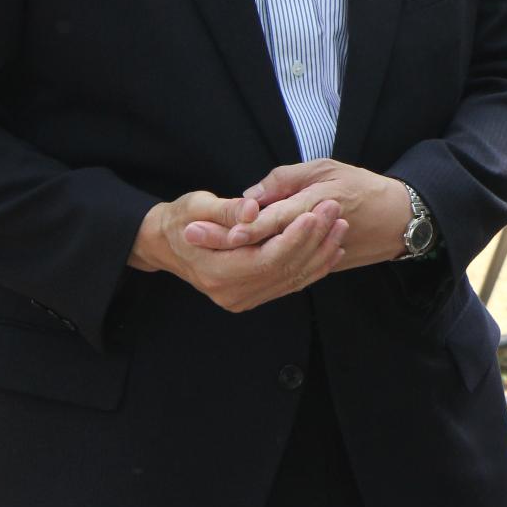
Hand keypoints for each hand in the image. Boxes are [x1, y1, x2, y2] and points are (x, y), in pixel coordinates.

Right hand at [129, 189, 346, 312]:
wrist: (166, 244)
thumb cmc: (180, 220)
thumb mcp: (196, 207)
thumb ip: (225, 210)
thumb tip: (252, 211)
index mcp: (217, 273)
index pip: (268, 259)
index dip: (294, 237)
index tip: (315, 213)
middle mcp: (232, 293)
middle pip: (285, 270)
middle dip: (314, 239)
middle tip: (335, 210)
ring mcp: (243, 298)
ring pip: (292, 279)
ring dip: (320, 253)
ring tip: (340, 225)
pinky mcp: (253, 295)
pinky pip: (289, 284)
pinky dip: (313, 267)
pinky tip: (332, 248)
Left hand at [191, 160, 412, 269]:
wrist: (397, 219)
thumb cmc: (361, 185)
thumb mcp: (325, 168)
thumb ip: (285, 181)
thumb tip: (251, 197)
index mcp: (319, 203)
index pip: (269, 220)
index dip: (234, 225)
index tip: (199, 224)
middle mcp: (314, 236)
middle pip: (260, 247)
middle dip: (222, 242)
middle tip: (189, 234)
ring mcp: (316, 259)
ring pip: (268, 266)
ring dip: (235, 258)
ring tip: (203, 248)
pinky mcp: (316, 273)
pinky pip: (284, 276)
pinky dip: (259, 269)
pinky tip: (237, 259)